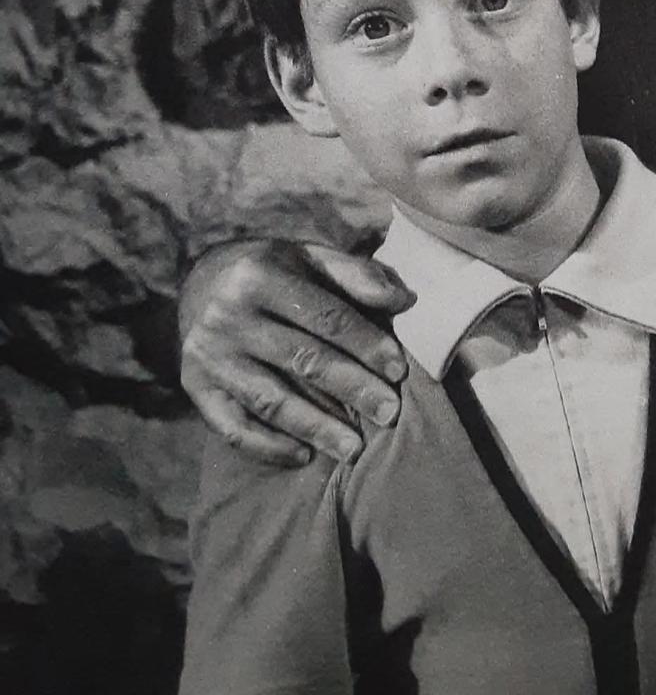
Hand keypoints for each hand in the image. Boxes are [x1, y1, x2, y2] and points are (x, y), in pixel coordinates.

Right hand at [180, 238, 414, 466]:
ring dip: (316, 427)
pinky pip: (233, 426)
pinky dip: (268, 446)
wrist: (202, 283)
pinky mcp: (194, 387)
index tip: (398, 371)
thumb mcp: (310, 257)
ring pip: (270, 399)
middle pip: (302, 359)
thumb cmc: (273, 271)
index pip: (325, 316)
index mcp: (260, 275)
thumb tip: (403, 299)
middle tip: (389, 414)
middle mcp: (228, 316)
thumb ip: (355, 275)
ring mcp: (207, 355)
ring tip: (354, 449)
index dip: (365, 344)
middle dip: (352, 389)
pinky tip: (304, 456)